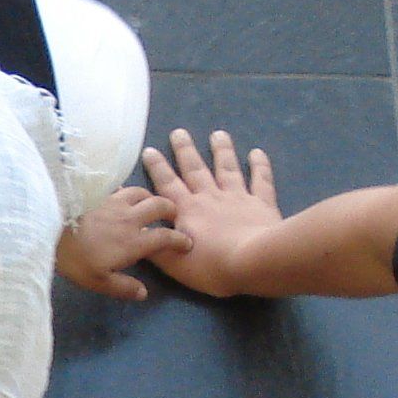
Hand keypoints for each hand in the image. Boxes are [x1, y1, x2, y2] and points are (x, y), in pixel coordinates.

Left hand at [55, 187, 186, 300]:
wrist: (52, 226)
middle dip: (171, 209)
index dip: (180, 240)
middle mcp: (130, 217)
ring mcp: (115, 201)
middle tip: (173, 215)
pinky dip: (126, 189)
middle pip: (159, 206)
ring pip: (141, 192)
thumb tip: (143, 293)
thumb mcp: (99, 281)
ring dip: (150, 196)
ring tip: (149, 203)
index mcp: (134, 242)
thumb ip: (123, 287)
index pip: (165, 237)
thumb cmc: (76, 258)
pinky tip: (120, 193)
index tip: (187, 242)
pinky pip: (119, 187)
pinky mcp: (99, 192)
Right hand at [139, 129, 281, 298]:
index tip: (149, 150)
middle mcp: (210, 197)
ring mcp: (237, 197)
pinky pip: (260, 180)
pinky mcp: (261, 203)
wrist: (252, 262)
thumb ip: (154, 246)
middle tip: (179, 132)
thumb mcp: (173, 263)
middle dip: (185, 150)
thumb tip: (137, 231)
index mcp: (187, 210)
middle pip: (195, 169)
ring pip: (227, 168)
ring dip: (221, 150)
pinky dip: (260, 165)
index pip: (167, 185)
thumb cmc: (210, 265)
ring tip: (218, 134)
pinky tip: (257, 152)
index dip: (157, 168)